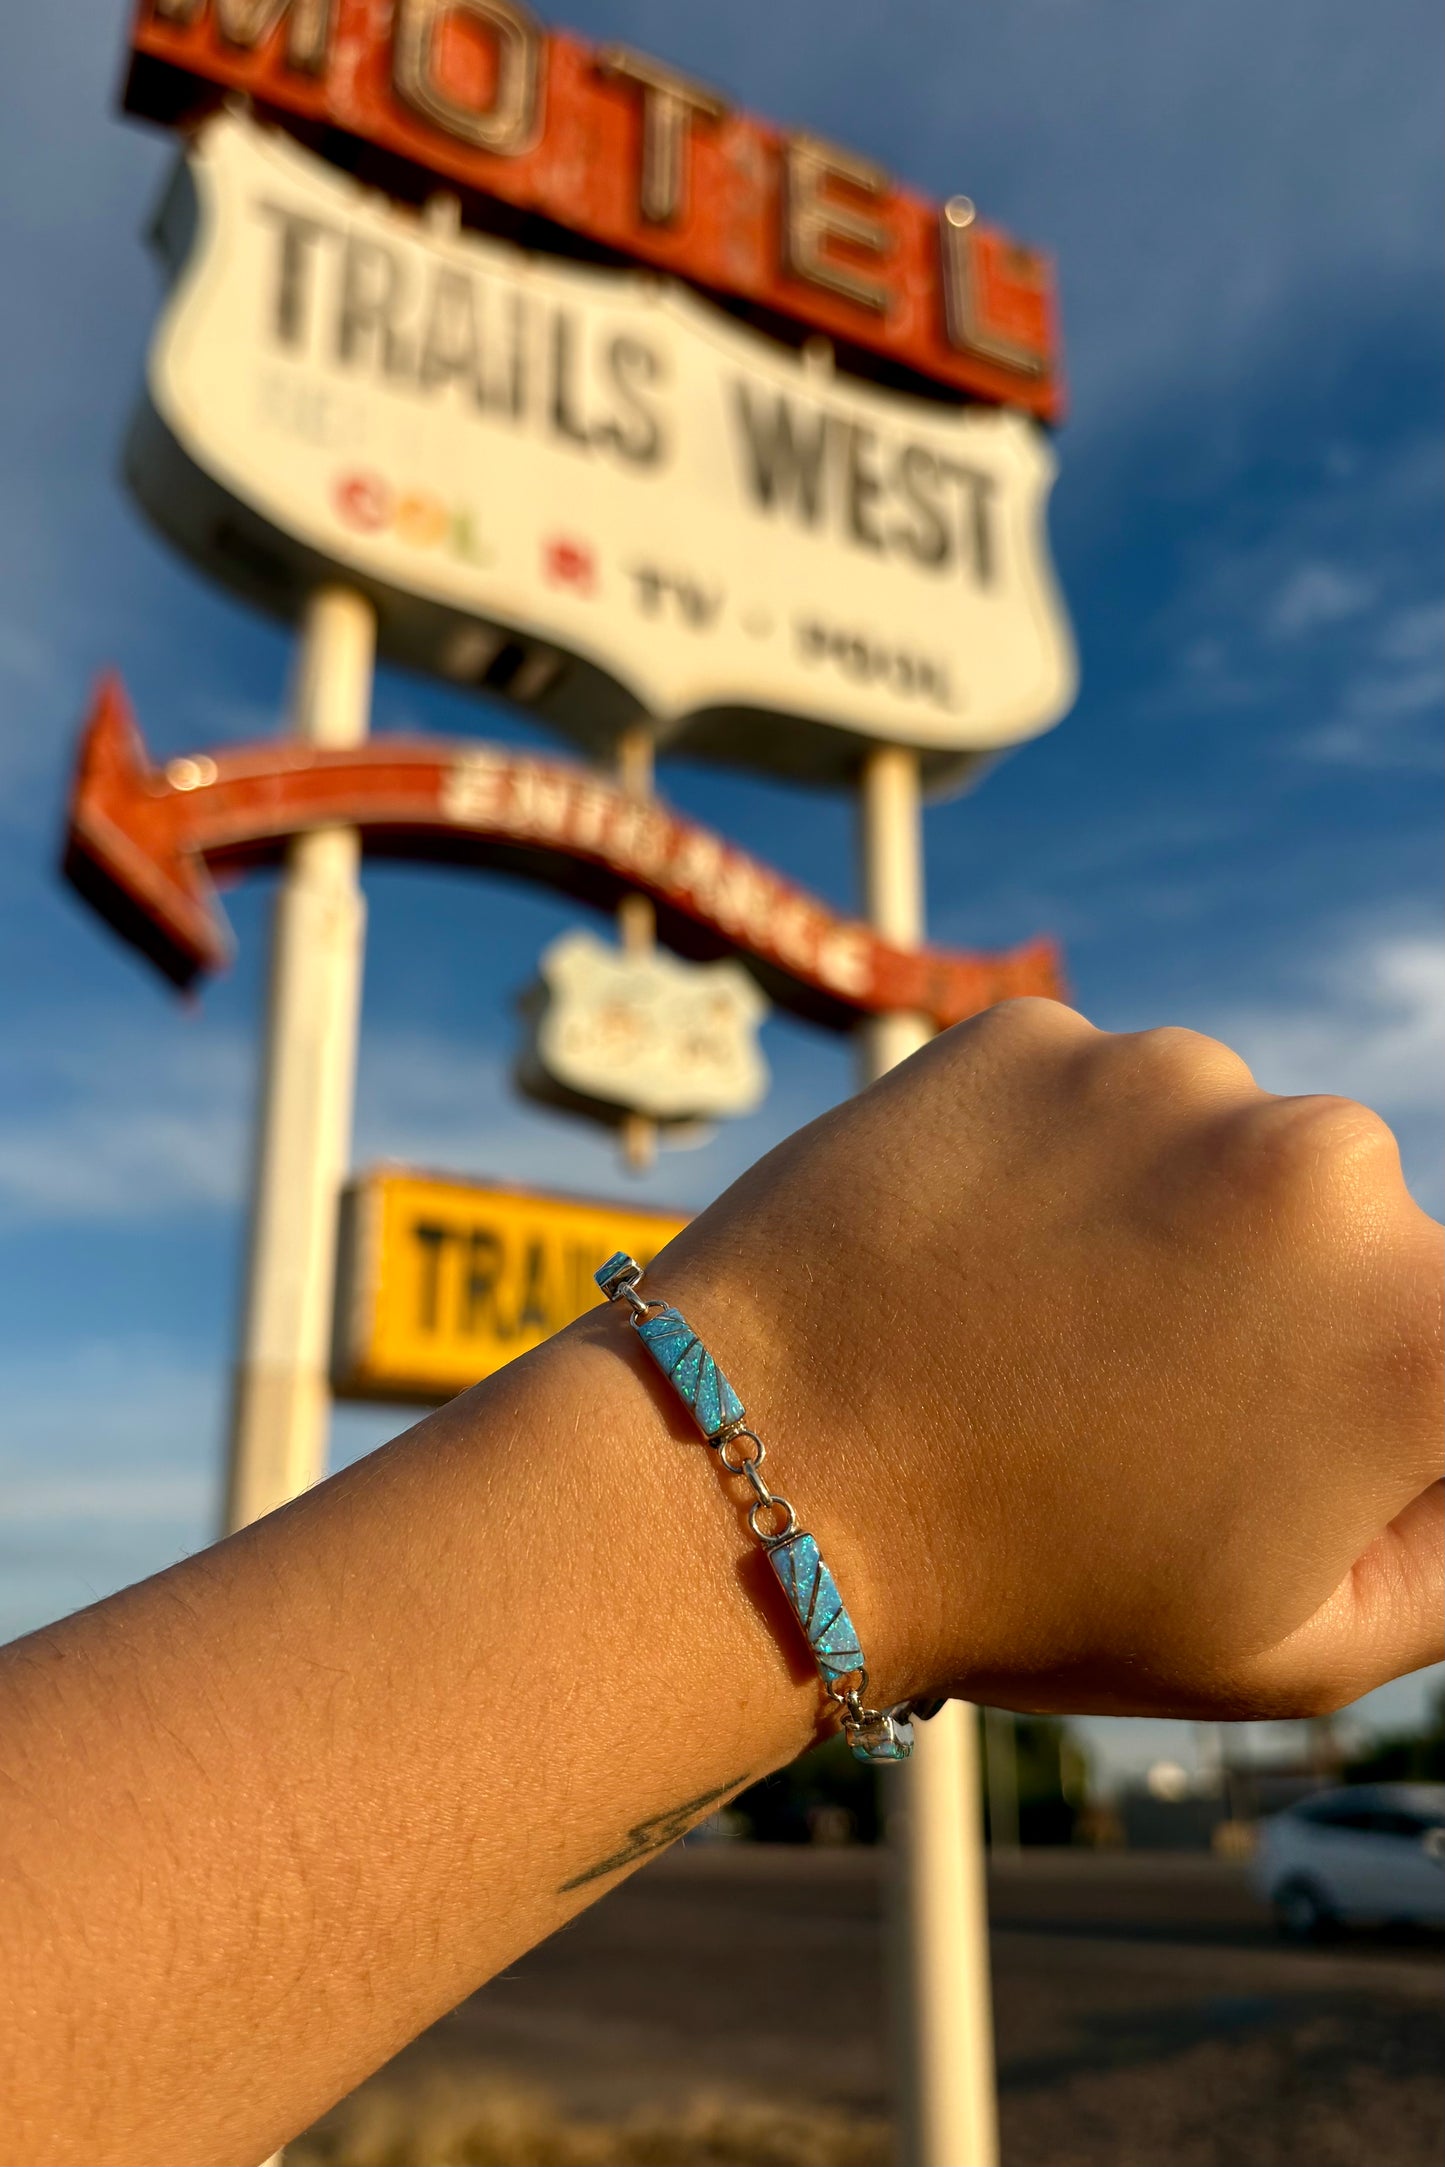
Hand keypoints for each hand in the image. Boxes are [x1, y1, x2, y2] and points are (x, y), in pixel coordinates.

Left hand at [657, 1000, 1442, 1719]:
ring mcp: (1167, 1076)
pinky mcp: (1035, 1034)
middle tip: (1136, 1404)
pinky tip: (972, 1259)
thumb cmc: (1029, 1589)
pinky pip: (1091, 1099)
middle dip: (1283, 1305)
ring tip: (1033, 1334)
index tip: (1272, 1435)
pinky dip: (1055, 1163)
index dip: (1376, 1410)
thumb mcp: (1293, 1646)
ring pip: (1219, 1147)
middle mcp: (1329, 1163)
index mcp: (1425, 1331)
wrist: (756, 1476)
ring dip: (1169, 1221)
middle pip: (1354, 1232)